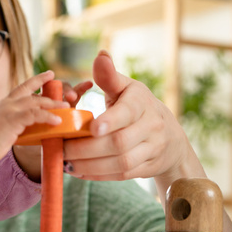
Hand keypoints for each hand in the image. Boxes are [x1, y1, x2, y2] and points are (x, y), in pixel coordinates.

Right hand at [0, 70, 68, 167]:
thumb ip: (12, 124)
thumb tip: (26, 130)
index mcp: (3, 104)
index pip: (22, 87)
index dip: (37, 80)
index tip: (49, 74)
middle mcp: (6, 104)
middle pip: (32, 92)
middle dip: (49, 92)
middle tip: (65, 94)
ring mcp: (9, 110)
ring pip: (36, 102)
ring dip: (53, 104)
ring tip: (65, 108)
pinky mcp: (12, 120)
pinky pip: (35, 115)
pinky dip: (48, 116)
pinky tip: (57, 121)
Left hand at [63, 50, 193, 182]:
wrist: (169, 137)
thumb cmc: (137, 106)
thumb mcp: (126, 88)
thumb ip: (110, 77)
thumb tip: (100, 55)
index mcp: (142, 102)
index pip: (127, 112)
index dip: (110, 121)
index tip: (92, 127)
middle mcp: (151, 126)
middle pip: (119, 143)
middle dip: (87, 149)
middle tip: (62, 149)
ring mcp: (152, 149)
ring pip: (121, 163)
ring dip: (90, 165)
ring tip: (66, 163)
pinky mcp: (147, 168)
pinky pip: (121, 175)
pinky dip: (98, 175)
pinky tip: (78, 171)